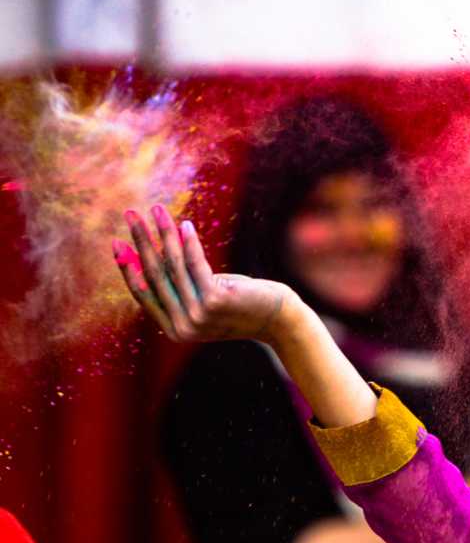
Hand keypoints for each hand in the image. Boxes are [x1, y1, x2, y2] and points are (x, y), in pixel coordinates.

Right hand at [114, 204, 297, 344]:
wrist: (279, 320)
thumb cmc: (240, 305)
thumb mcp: (204, 297)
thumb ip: (179, 285)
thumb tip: (148, 254)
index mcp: (175, 331)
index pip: (145, 295)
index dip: (128, 268)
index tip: (117, 244)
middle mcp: (184, 327)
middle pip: (155, 276)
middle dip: (140, 241)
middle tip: (129, 216)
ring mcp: (199, 315)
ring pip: (174, 267)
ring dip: (162, 234)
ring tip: (155, 211)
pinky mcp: (215, 300)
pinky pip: (196, 264)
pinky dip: (189, 242)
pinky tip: (185, 224)